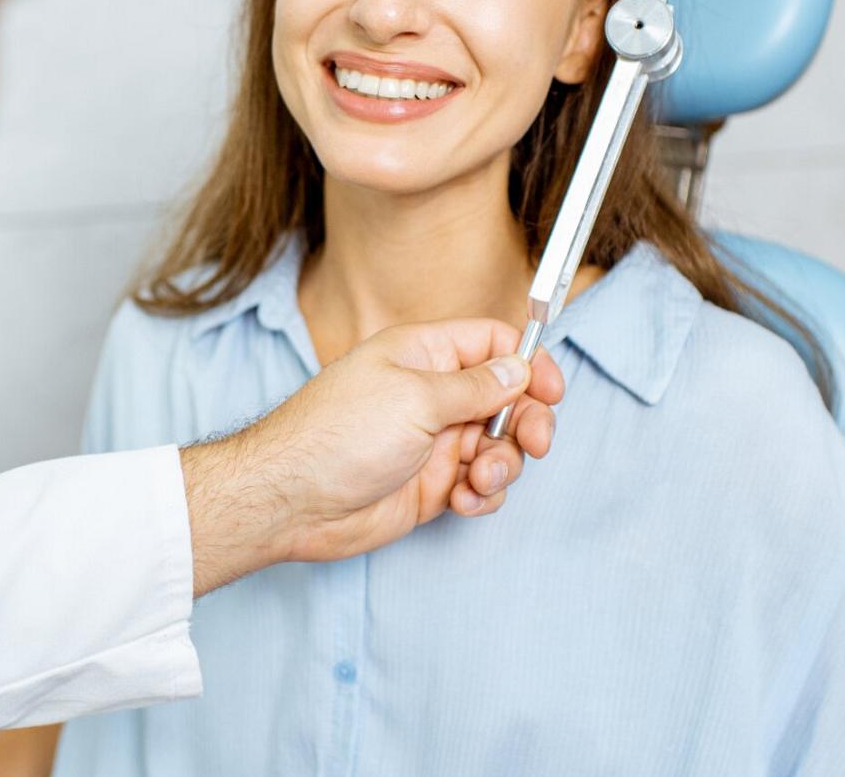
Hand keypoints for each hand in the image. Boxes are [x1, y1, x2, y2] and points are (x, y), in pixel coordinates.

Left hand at [180, 318, 562, 594]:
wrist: (291, 502)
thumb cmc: (337, 436)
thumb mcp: (415, 397)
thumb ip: (475, 386)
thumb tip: (518, 369)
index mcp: (423, 355)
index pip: (491, 344)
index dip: (528, 362)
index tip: (553, 390)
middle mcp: (430, 395)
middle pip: (506, 399)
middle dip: (527, 421)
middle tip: (534, 443)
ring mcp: (432, 442)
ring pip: (498, 447)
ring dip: (503, 465)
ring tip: (478, 479)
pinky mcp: (430, 485)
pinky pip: (479, 486)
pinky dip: (482, 495)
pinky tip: (463, 501)